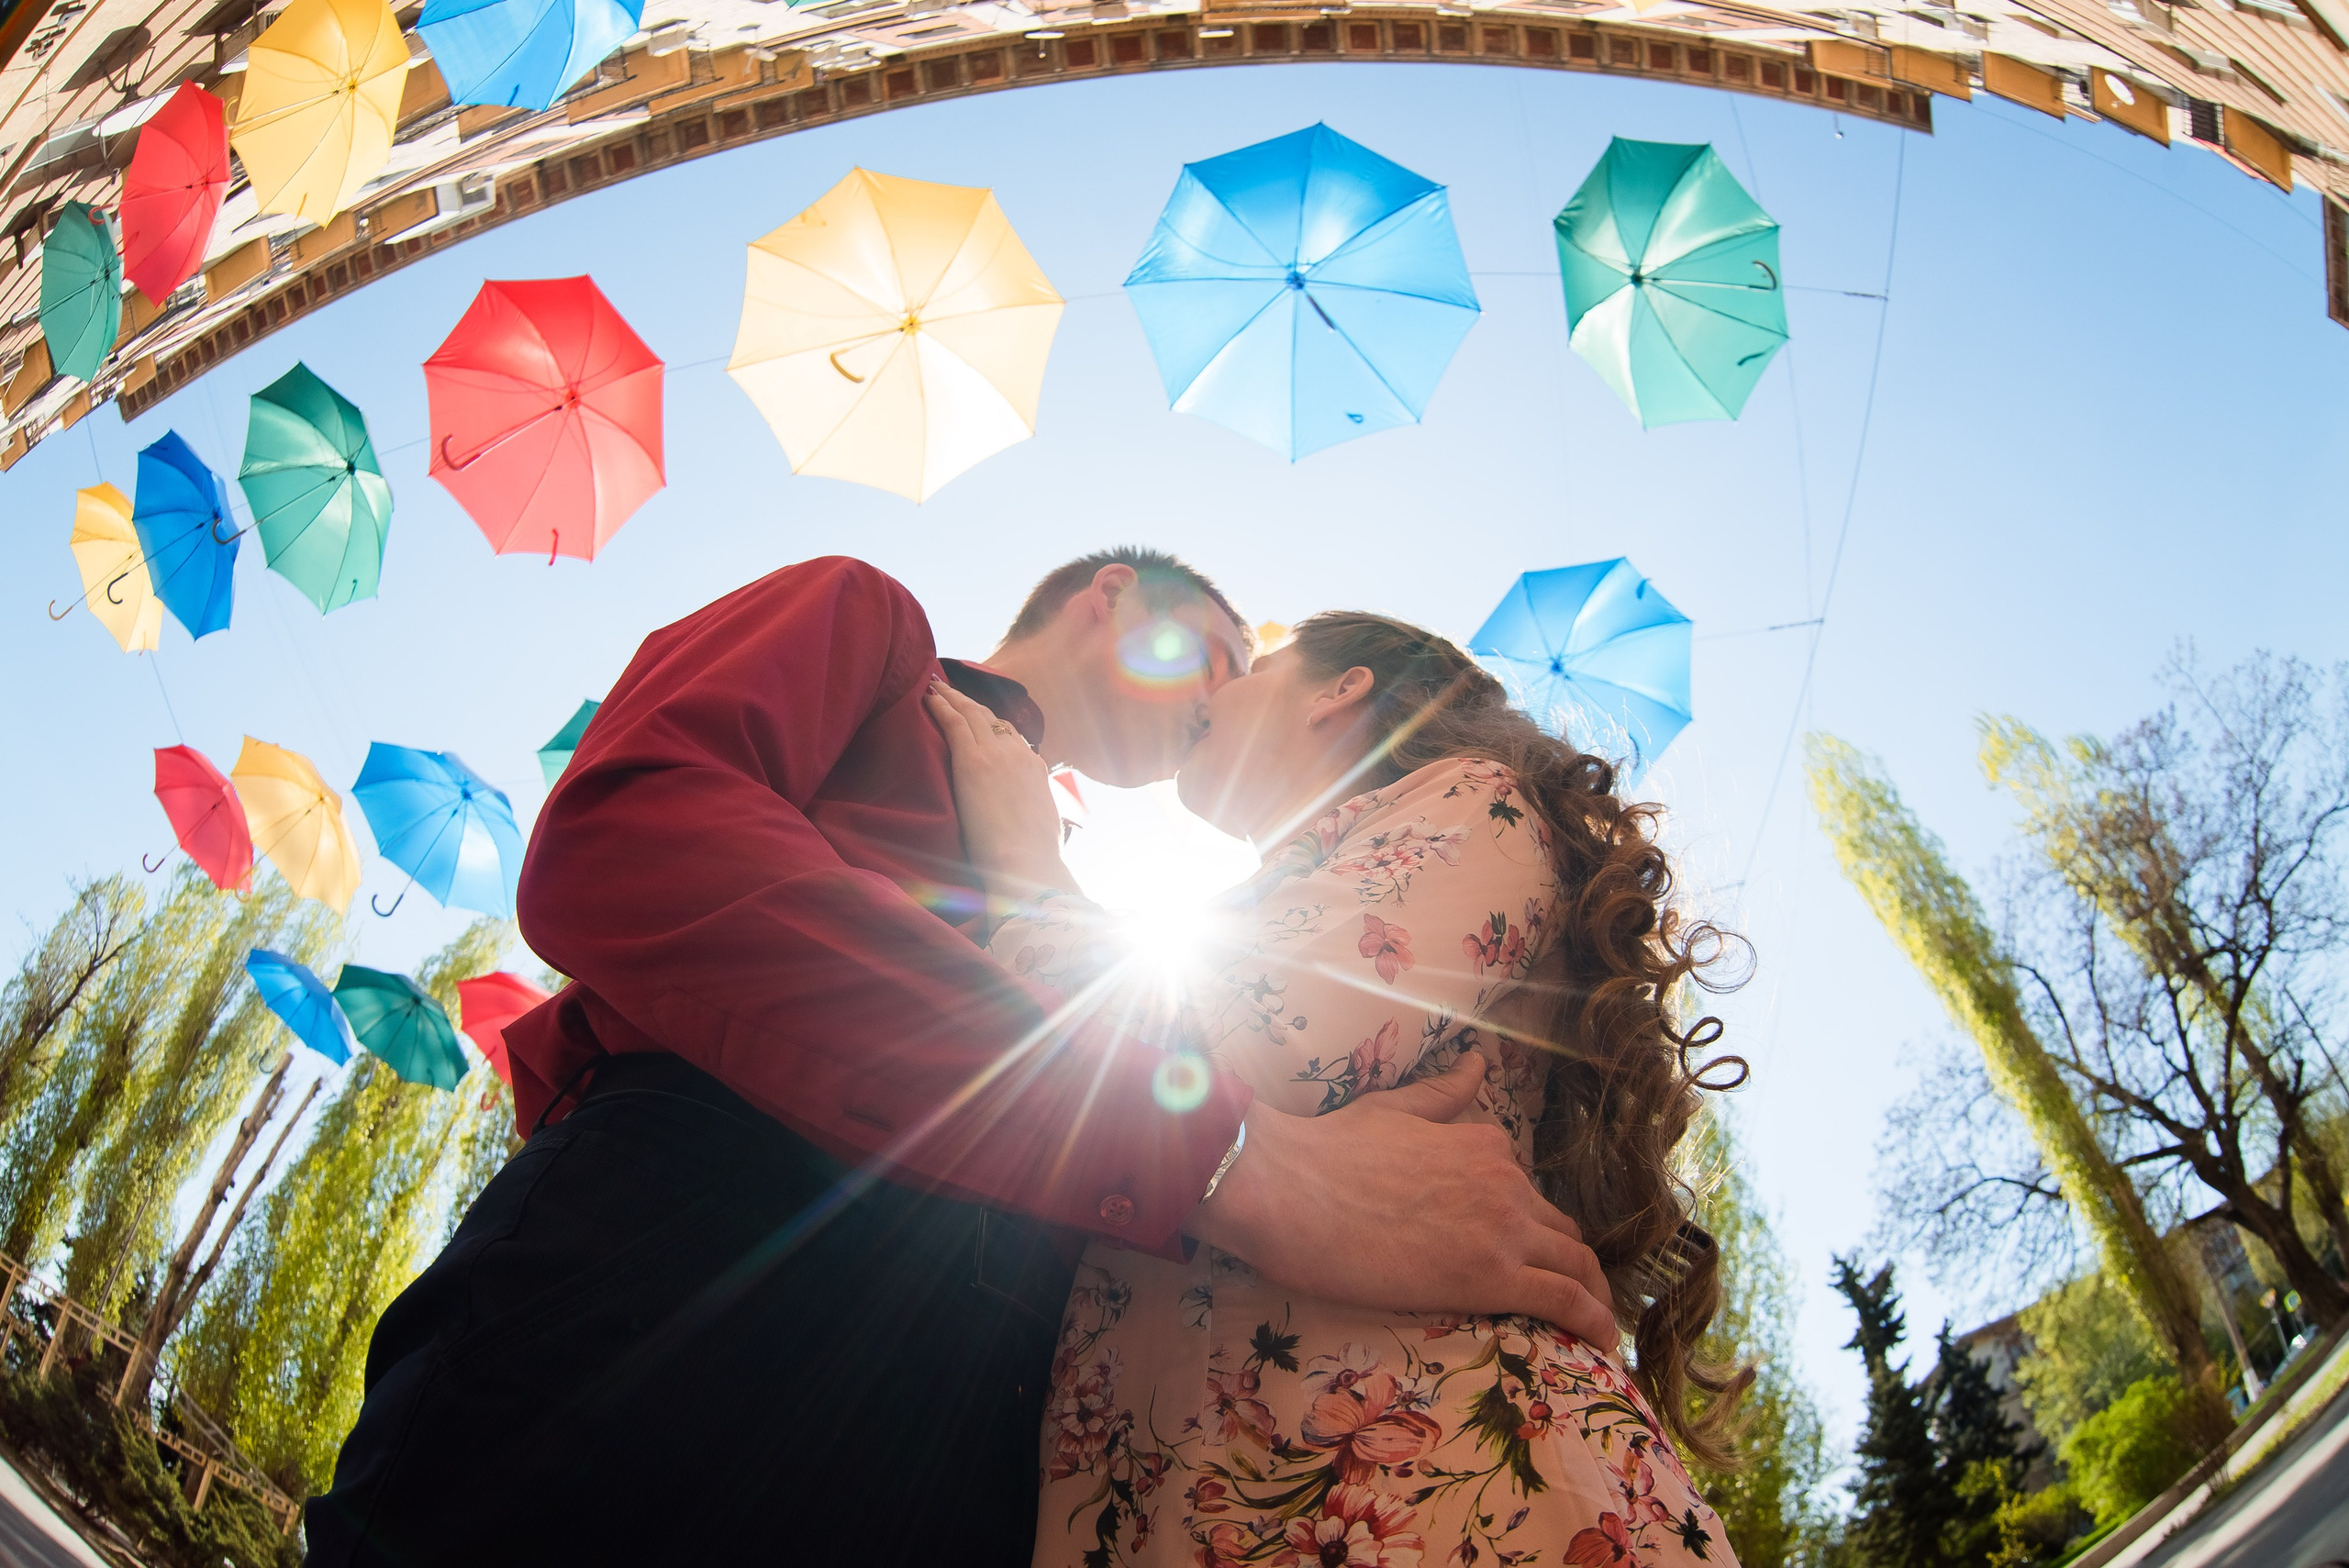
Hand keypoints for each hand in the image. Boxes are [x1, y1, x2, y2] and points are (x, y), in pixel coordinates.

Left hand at [925, 679, 1073, 899]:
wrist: (1026, 862)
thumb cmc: (1033, 858)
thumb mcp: (1044, 828)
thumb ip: (1034, 814)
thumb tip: (1034, 823)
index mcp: (1035, 769)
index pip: (1012, 735)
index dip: (992, 722)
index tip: (979, 715)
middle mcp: (1018, 754)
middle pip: (991, 717)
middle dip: (970, 701)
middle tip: (950, 688)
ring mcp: (996, 754)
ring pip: (972, 713)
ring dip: (953, 697)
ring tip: (936, 685)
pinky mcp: (972, 760)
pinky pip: (954, 722)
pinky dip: (941, 706)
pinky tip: (927, 696)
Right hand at [1186, 1052, 1618, 1351]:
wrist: (1288, 1187)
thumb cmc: (1325, 1150)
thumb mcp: (1392, 1109)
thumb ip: (1441, 1094)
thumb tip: (1476, 1062)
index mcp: (1483, 1145)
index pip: (1526, 1191)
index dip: (1534, 1225)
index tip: (1532, 1252)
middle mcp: (1505, 1182)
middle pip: (1562, 1230)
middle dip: (1576, 1263)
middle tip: (1580, 1297)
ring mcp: (1503, 1229)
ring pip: (1577, 1265)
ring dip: (1596, 1295)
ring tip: (1602, 1325)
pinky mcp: (1491, 1277)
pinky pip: (1565, 1300)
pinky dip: (1595, 1321)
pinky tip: (1606, 1344)